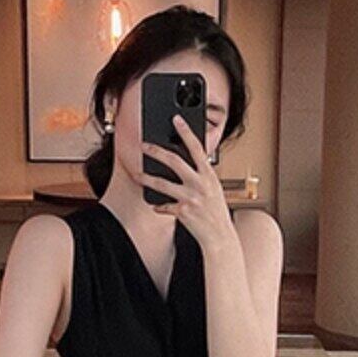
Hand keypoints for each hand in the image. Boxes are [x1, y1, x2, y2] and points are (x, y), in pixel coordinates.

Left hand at [139, 116, 236, 252]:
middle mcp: (200, 184)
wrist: (220, 237)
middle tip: (144, 146)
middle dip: (156, 151)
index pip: (197, 148)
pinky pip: (164, 206)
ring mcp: (191, 197)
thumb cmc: (216, 212)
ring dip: (147, 178)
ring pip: (162, 183)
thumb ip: (201, 175)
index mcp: (209, 175)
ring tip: (137, 174)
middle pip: (174, 161)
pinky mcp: (183, 211)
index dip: (186, 132)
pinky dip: (158, 206)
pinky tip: (155, 205)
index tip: (176, 119)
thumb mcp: (214, 189)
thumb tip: (186, 163)